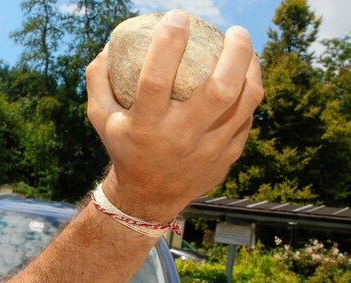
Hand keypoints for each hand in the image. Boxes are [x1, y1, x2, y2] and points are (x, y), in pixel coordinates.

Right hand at [86, 10, 263, 222]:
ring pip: (245, 101)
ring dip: (251, 68)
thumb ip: (99, 80)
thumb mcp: (101, 118)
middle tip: (233, 31)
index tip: (178, 16)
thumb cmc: (124, 147)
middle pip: (220, 89)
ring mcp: (208, 150)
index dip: (168, 43)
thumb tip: (109, 47)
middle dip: (234, 52)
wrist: (148, 196)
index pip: (156, 79)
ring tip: (244, 48)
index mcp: (146, 127)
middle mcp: (180, 139)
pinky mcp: (227, 157)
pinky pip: (247, 117)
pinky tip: (244, 77)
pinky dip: (248, 92)